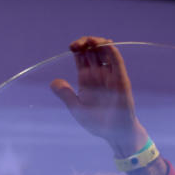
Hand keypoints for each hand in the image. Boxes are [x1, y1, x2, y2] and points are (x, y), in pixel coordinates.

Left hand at [49, 37, 147, 155]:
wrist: (116, 134)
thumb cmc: (98, 123)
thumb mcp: (77, 109)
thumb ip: (66, 95)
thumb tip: (53, 82)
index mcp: (86, 79)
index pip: (82, 56)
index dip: (77, 48)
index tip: (71, 47)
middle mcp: (99, 74)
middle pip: (93, 51)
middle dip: (86, 43)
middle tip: (77, 45)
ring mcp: (111, 76)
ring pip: (106, 53)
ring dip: (100, 43)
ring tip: (91, 41)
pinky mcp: (121, 80)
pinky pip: (117, 62)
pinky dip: (113, 52)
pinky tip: (107, 45)